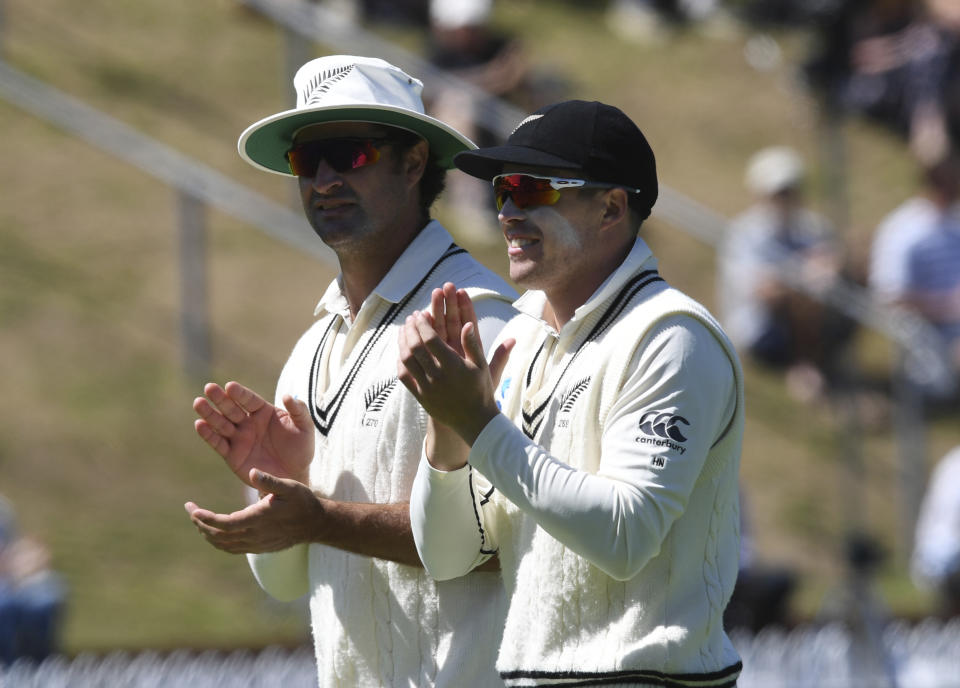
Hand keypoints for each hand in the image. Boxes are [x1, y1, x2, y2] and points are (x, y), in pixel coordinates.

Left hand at [185, 470, 320, 553]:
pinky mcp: (257, 548)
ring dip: (207, 534)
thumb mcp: (290, 486)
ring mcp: (255, 544)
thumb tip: (251, 471)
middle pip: (218, 536)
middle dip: (200, 524)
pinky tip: (214, 531)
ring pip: (222, 545)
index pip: (224, 524)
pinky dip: (218, 541)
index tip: (193, 510)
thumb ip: (269, 481)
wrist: (315, 524)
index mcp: (258, 519)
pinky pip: (231, 548)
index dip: (206, 519)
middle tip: (190, 510)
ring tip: (198, 520)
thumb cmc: (302, 502)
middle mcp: (254, 535)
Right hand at [193, 381, 312, 486]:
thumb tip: (288, 395)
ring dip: (209, 414)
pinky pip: (218, 443)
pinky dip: (209, 435)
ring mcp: (239, 438)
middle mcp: (248, 422)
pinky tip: (200, 425)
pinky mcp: (232, 455)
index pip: (250, 400)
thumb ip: (299, 411)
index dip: (240, 394)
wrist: (294, 475)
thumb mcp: (305, 427)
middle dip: (220, 399)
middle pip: (232, 408)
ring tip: (198, 403)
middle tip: (209, 388)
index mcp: (264, 412)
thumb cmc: (300, 448)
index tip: (230, 386)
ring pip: (221, 423)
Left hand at [398, 285, 513, 444]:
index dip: (423, 325)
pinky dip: (400, 362)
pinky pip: (404, 377)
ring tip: (403, 331)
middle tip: (410, 318)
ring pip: (406, 360)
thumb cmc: (480, 390)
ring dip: (402, 343)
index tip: (420, 314)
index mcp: (452, 366)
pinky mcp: (420, 397)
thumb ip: (473, 344)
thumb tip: (468, 323)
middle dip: (410, 329)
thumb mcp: (481, 366)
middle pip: (415, 347)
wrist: (474, 421)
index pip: (431, 339)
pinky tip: (401, 352)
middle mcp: (437, 376)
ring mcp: (426, 387)